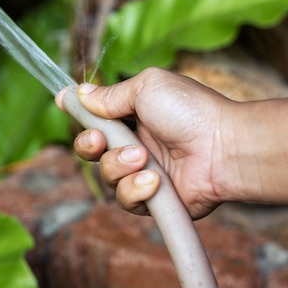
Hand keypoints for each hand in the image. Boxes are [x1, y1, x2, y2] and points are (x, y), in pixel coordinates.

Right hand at [56, 68, 239, 218]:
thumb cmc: (191, 111)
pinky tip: (155, 180)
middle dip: (89, 145)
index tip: (64, 105)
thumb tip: (79, 92)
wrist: (223, 147)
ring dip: (119, 166)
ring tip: (143, 157)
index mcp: (134, 115)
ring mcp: (142, 172)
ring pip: (106, 176)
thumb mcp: (147, 87)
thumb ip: (110, 94)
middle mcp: (135, 144)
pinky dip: (136, 189)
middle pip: (92, 151)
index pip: (96, 120)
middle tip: (100, 140)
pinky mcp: (152, 199)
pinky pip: (125, 200)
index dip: (81, 117)